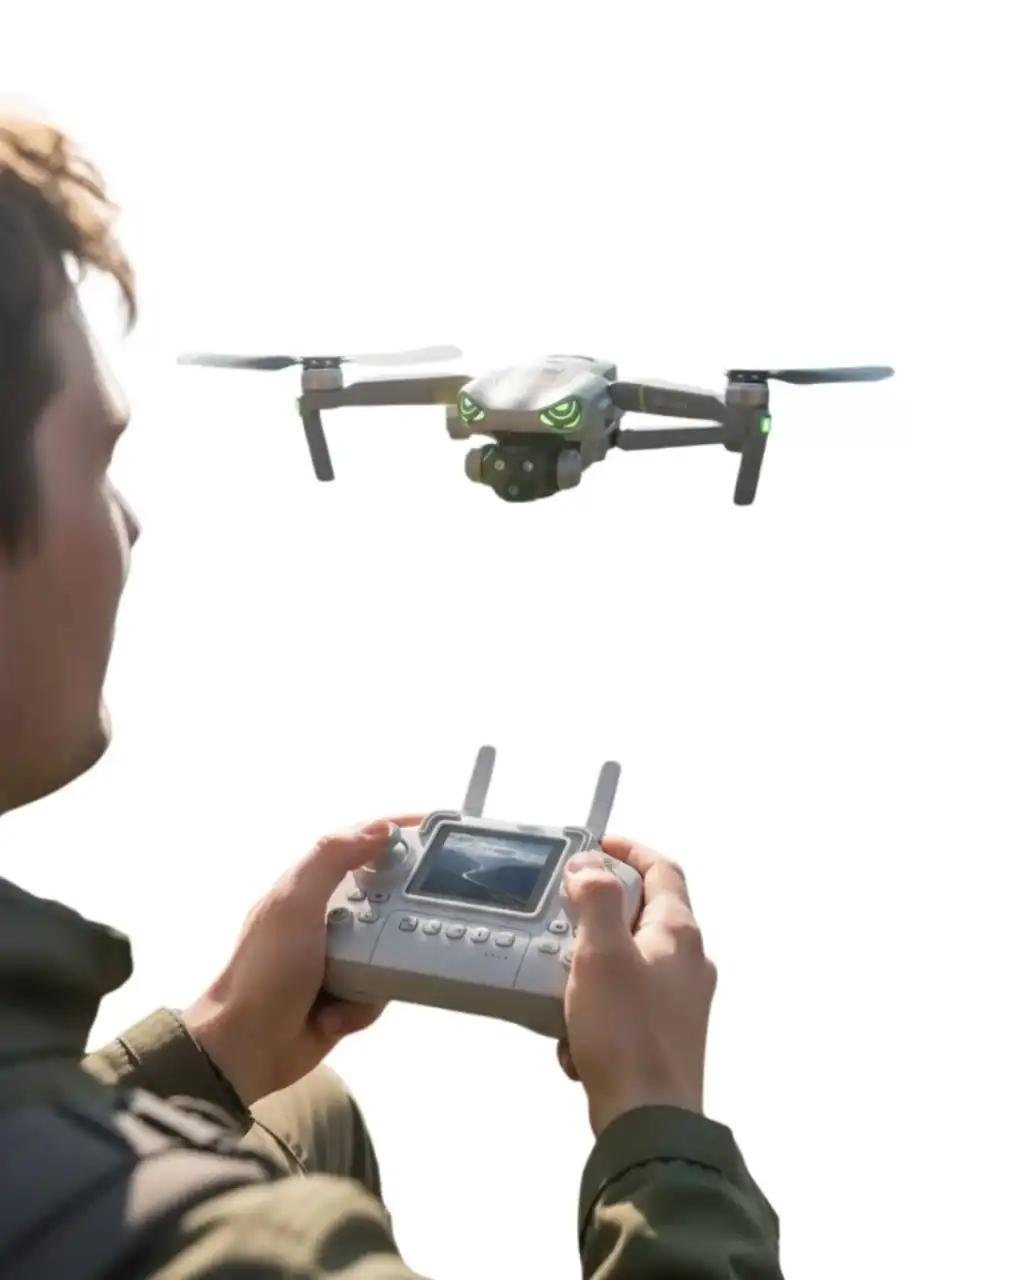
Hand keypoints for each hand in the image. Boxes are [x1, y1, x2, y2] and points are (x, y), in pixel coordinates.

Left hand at [182, 815, 421, 1106]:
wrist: (245, 1049)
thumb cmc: (267, 969)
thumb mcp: (294, 903)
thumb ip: (331, 858)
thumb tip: (381, 827)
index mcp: (309, 886)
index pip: (359, 844)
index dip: (395, 831)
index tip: (438, 830)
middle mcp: (326, 916)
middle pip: (385, 897)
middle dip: (401, 913)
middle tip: (425, 919)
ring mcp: (338, 957)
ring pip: (390, 947)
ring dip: (378, 969)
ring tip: (364, 982)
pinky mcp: (347, 995)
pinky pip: (379, 988)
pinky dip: (361, 1005)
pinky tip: (336, 1016)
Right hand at [556, 837, 716, 1135]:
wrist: (646, 1121)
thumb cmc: (626, 1033)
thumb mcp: (601, 954)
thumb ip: (596, 900)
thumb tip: (591, 865)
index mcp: (679, 934)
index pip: (662, 869)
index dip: (629, 849)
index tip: (595, 844)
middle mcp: (687, 963)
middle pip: (641, 913)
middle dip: (596, 913)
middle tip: (562, 917)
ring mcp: (678, 1001)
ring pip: (626, 961)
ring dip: (587, 966)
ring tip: (559, 983)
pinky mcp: (661, 1035)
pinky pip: (621, 1004)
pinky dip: (593, 1009)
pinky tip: (572, 1034)